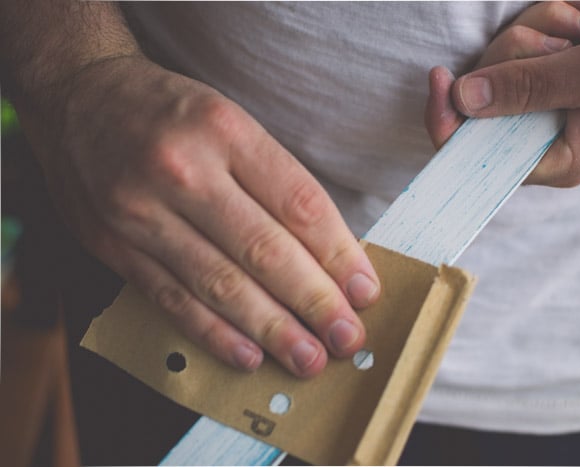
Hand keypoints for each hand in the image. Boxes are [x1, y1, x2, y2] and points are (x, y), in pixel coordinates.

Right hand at [36, 56, 379, 376]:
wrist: (79, 96)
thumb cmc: (171, 112)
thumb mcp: (230, 121)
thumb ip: (273, 181)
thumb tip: (327, 253)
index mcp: (225, 130)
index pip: (298, 204)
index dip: (340, 256)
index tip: (365, 291)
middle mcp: (183, 170)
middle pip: (264, 250)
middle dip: (314, 302)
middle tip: (347, 338)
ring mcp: (142, 211)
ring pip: (219, 283)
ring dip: (271, 328)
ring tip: (309, 358)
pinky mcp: (114, 245)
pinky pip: (171, 298)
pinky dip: (213, 333)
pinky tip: (248, 355)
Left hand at [426, 0, 579, 186]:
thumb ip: (531, 87)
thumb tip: (465, 99)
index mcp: (556, 157)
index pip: (477, 156)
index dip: (448, 121)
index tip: (441, 78)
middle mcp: (543, 132)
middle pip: (483, 95)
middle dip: (519, 54)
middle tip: (567, 45)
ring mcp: (544, 98)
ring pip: (502, 58)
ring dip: (542, 28)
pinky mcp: (550, 68)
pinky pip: (526, 34)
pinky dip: (552, 16)